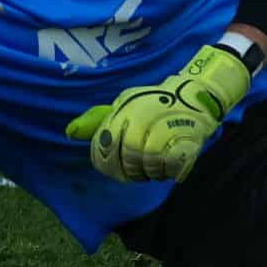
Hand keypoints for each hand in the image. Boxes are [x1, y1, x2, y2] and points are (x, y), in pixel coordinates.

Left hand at [65, 46, 251, 182]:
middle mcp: (143, 116)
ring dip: (150, 172)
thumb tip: (69, 132)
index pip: (105, 142)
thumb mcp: (124, 105)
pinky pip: (170, 165)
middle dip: (131, 169)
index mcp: (125, 108)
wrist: (196, 95)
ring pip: (149, 163)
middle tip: (137, 172)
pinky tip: (169, 167)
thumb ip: (98, 121)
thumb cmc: (154, 103)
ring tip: (154, 168)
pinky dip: (168, 171)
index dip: (107, 160)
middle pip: (128, 155)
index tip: (116, 167)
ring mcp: (166, 126)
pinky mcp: (187, 138)